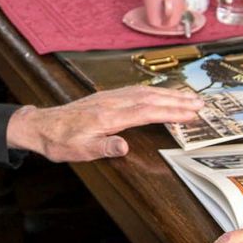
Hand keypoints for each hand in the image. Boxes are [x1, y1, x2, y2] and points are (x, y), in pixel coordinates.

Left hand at [6, 85, 203, 161]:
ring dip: (168, 93)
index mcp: (107, 116)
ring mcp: (108, 97)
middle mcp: (110, 103)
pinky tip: (160, 93)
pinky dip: (152, 91)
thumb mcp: (79, 151)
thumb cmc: (59, 141)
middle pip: (150, 98)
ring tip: (189, 96)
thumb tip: (124, 147)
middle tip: (202, 103)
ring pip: (144, 92)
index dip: (171, 112)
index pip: (146, 112)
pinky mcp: (104, 97)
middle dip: (177, 100)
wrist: (41, 126)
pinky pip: (134, 90)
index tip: (192, 114)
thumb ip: (104, 148)